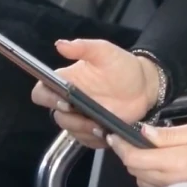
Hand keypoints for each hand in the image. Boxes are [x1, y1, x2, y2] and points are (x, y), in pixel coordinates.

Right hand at [31, 39, 158, 148]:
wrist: (145, 85)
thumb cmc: (121, 66)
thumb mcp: (104, 52)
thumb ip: (83, 47)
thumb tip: (60, 45)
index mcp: (67, 82)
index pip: (42, 92)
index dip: (47, 98)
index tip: (63, 100)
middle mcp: (69, 102)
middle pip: (56, 116)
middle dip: (71, 119)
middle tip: (89, 117)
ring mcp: (82, 118)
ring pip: (71, 130)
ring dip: (84, 130)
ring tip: (102, 127)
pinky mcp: (94, 131)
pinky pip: (87, 141)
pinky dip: (95, 140)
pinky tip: (107, 133)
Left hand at [107, 123, 186, 186]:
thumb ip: (171, 133)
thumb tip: (144, 132)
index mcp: (174, 161)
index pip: (134, 158)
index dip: (120, 146)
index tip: (114, 135)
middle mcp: (167, 180)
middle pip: (133, 169)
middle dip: (128, 154)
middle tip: (131, 140)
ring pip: (140, 179)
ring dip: (138, 166)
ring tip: (146, 152)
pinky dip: (148, 177)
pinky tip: (158, 168)